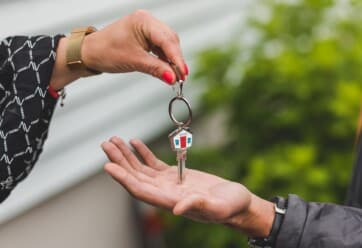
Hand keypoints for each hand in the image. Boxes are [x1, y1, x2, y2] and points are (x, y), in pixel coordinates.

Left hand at [50, 10, 187, 89]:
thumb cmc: (106, 52)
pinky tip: (167, 69)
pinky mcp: (146, 37)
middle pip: (170, 40)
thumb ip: (156, 69)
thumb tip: (173, 78)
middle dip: (176, 59)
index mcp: (143, 21)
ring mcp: (147, 28)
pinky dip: (165, 59)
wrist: (90, 53)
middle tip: (181, 77)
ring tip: (175, 76)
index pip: (167, 40)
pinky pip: (160, 47)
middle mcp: (147, 21)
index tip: (183, 73)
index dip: (177, 58)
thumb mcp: (133, 61)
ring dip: (172, 60)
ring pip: (167, 44)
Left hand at [101, 137, 274, 236]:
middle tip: (106, 144)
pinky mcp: (175, 175)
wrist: (237, 202)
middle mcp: (164, 193)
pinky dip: (143, 153)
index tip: (109, 165)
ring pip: (141, 169)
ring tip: (114, 140)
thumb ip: (198, 206)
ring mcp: (168, 184)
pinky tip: (135, 142)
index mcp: (171, 201)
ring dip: (127, 155)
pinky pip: (153, 163)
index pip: (141, 191)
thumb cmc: (230, 207)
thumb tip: (177, 209)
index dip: (124, 179)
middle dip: (119, 161)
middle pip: (135, 177)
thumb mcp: (217, 207)